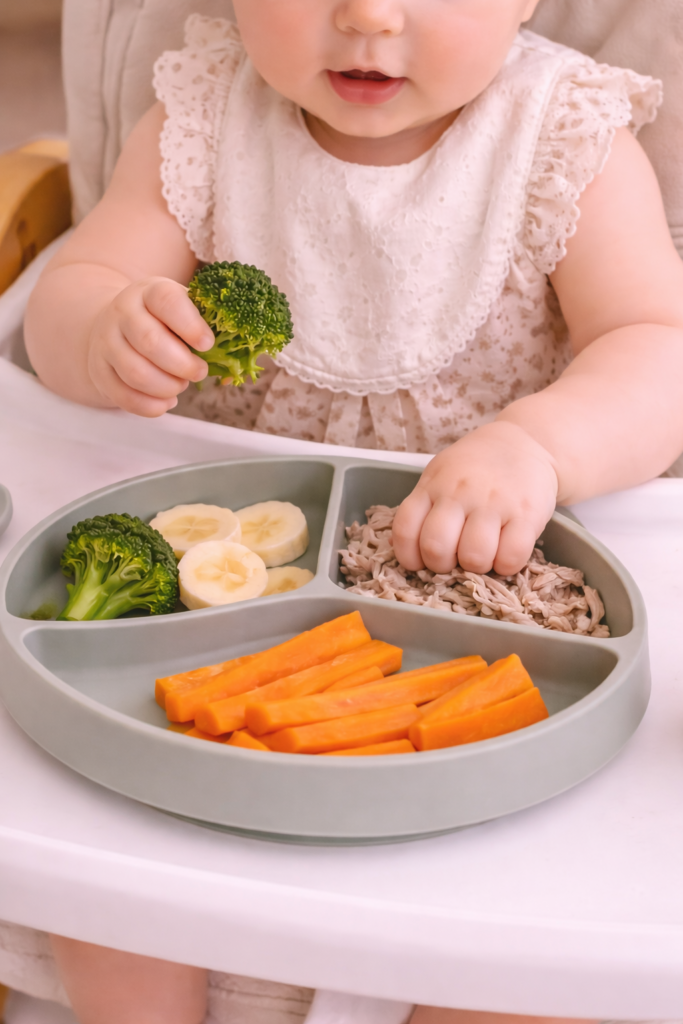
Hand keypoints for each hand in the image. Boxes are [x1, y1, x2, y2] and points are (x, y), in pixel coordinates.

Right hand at [87, 277, 213, 415]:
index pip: (166, 301)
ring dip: (167, 387)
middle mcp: (123, 313)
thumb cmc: (161, 320)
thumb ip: (208, 325)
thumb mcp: (182, 309)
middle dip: (182, 365)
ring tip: (181, 385)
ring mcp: (107, 342)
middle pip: (150, 341)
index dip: (190, 325)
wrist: (114, 325)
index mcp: (149, 292)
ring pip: (136, 372)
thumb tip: (236, 363)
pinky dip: (151, 406)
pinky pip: (124, 396)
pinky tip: (166, 401)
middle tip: (200, 372)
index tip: (208, 344)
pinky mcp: (100, 371)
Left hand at [392, 422, 558, 575]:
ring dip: (476, 567)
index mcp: (433, 485)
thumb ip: (423, 507)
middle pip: (436, 548)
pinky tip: (505, 554)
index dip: (409, 557)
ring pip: (474, 557)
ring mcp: (494, 503)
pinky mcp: (527, 514)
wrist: (526, 441)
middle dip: (443, 566)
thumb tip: (405, 547)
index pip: (405, 530)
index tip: (421, 562)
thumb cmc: (476, 466)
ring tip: (483, 555)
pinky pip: (511, 557)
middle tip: (455, 559)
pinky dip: (506, 567)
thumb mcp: (439, 474)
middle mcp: (459, 493)